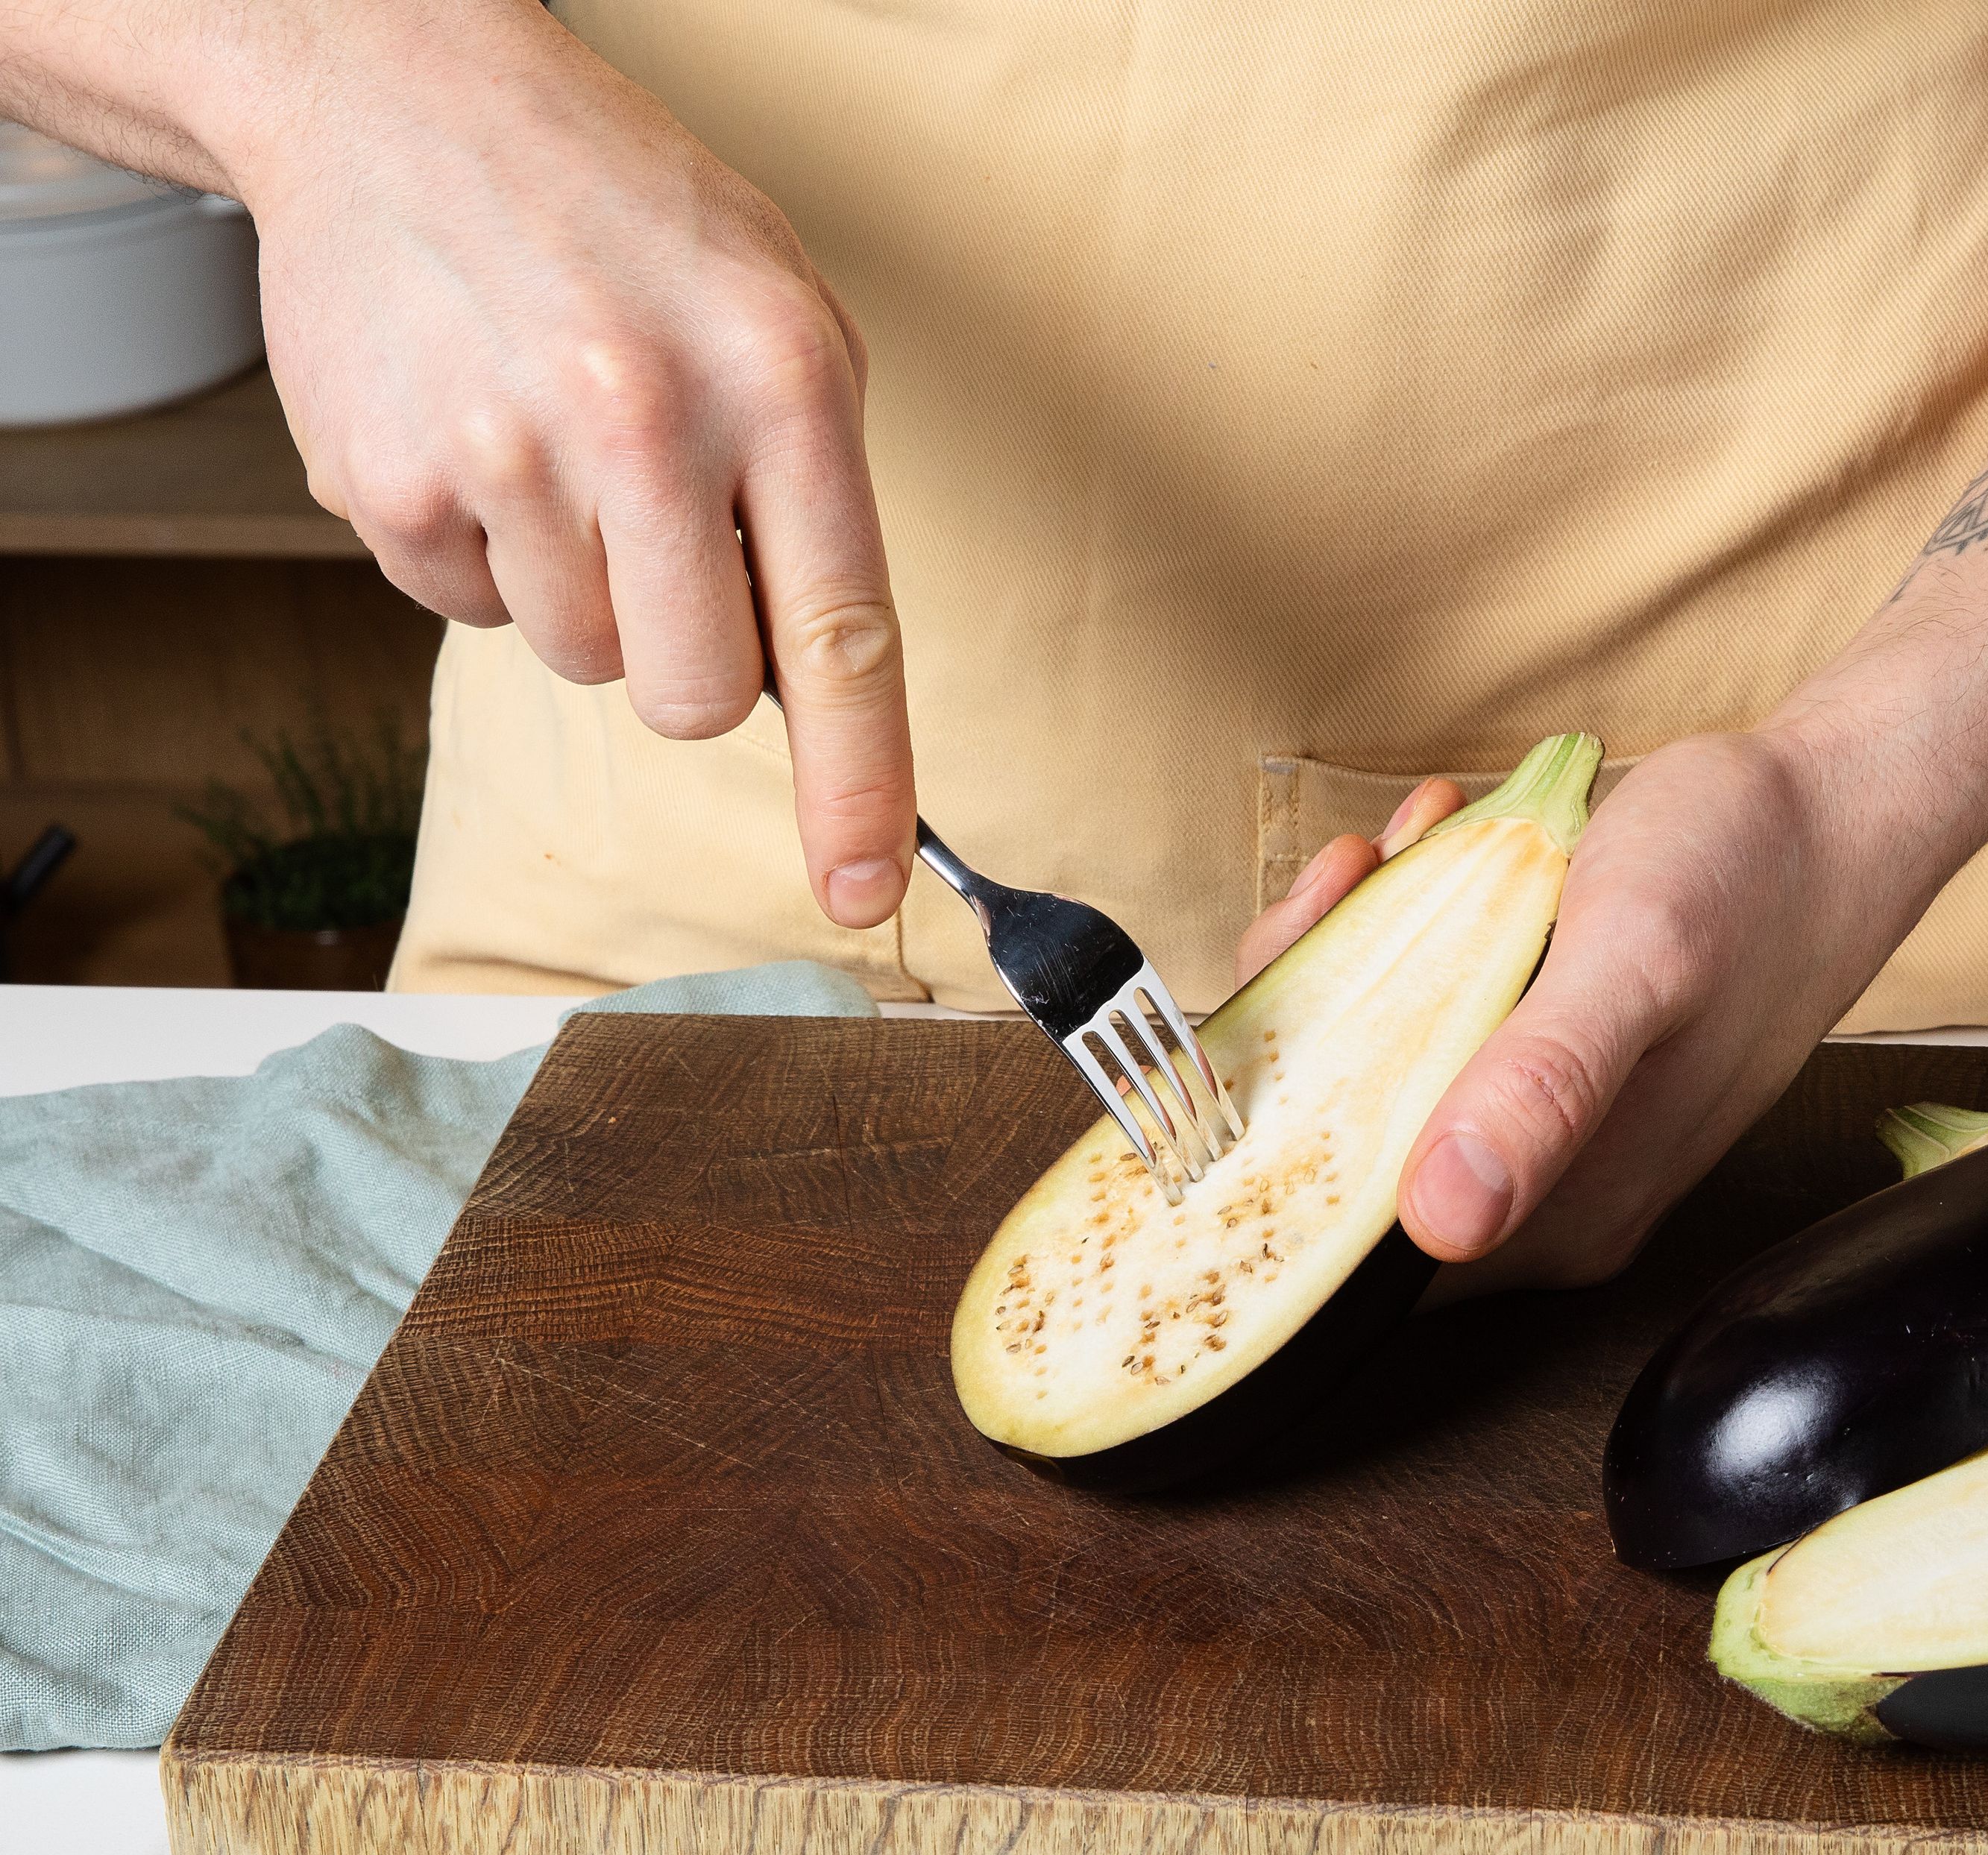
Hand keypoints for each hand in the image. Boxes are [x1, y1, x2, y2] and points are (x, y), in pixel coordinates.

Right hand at [233, 2, 912, 924]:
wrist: (396, 92)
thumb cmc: (619, 215)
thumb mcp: (779, 313)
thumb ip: (814, 497)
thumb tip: (809, 689)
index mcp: (781, 383)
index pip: (843, 640)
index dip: (859, 788)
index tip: (862, 889)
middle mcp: (647, 424)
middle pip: (692, 698)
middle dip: (688, 661)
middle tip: (660, 541)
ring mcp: (504, 456)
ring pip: (582, 660)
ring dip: (581, 585)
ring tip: (559, 440)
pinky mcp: (386, 485)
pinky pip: (467, 610)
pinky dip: (482, 549)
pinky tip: (479, 430)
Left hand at [1235, 729, 1938, 1294]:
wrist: (1836, 813)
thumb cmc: (1749, 876)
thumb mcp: (1633, 957)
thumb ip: (1542, 1084)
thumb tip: (1444, 1216)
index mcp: (1556, 1219)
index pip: (1348, 1237)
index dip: (1283, 1131)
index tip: (1293, 986)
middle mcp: (1541, 1201)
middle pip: (1344, 1154)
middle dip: (1314, 1015)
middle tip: (1345, 884)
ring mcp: (1544, 1137)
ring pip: (1381, 1077)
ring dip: (1363, 956)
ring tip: (1399, 848)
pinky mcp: (1547, 1072)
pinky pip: (1435, 1029)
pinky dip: (1413, 936)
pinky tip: (1439, 851)